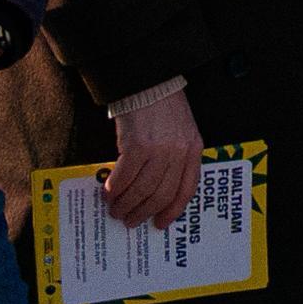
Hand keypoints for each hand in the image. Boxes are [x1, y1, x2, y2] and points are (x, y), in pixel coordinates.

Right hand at [96, 83, 203, 230]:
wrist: (148, 80)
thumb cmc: (162, 105)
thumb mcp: (181, 131)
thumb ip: (175, 157)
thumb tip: (155, 189)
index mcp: (193, 150)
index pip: (186, 189)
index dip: (172, 210)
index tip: (160, 223)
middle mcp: (179, 152)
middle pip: (161, 194)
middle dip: (144, 211)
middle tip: (130, 220)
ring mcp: (159, 150)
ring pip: (142, 190)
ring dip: (126, 204)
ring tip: (116, 209)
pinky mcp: (136, 146)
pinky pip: (125, 177)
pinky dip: (115, 189)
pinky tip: (109, 193)